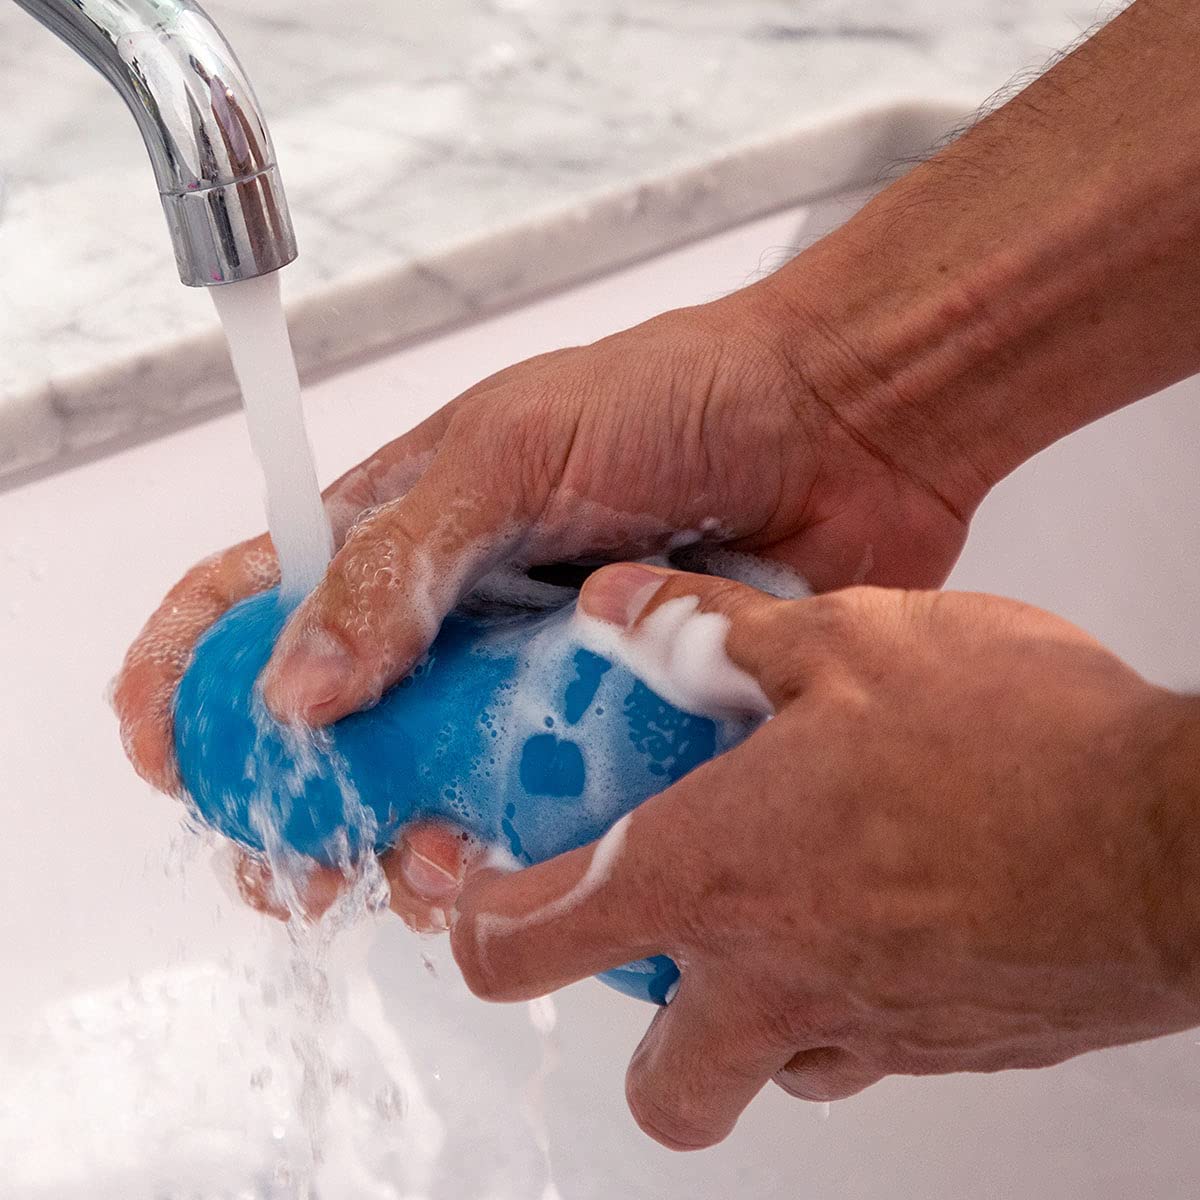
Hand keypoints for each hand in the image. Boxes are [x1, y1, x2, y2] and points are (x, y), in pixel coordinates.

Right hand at [114, 278, 975, 792]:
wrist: (840, 427)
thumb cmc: (679, 399)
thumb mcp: (512, 452)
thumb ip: (398, 562)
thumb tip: (297, 686)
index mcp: (409, 530)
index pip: (261, 599)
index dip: (192, 672)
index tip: (163, 748)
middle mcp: (461, 617)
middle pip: (339, 728)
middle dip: (296, 804)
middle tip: (287, 867)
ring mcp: (536, 677)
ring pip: (437, 787)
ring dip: (409, 844)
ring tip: (423, 871)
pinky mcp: (614, 723)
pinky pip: (548, 807)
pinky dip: (522, 851)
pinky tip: (516, 873)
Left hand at [423, 564, 1199, 1149]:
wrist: (1182, 839)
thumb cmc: (1016, 739)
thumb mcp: (844, 638)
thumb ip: (713, 629)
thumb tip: (620, 604)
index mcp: (716, 876)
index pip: (529, 942)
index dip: (478, 926)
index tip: (477, 899)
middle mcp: (777, 980)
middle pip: (653, 1088)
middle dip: (631, 1031)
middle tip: (648, 940)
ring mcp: (868, 1032)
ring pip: (764, 1075)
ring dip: (743, 1012)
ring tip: (774, 906)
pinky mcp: (950, 1050)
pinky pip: (859, 1052)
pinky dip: (839, 1001)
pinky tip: (872, 907)